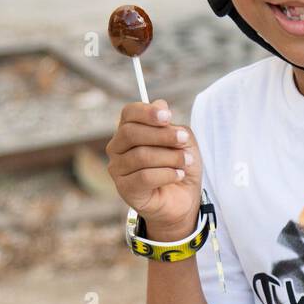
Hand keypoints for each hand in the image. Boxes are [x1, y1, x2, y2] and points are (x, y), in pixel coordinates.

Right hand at [106, 98, 203, 234]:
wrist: (183, 199)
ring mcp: (118, 169)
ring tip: (186, 162)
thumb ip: (171, 125)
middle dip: (163, 135)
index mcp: (129, 130)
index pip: (129, 113)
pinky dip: (167, 174)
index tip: (168, 116)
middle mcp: (117, 148)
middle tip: (184, 140)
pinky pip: (145, 176)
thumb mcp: (183, 142)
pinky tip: (179, 175)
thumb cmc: (179, 165)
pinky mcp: (125, 189)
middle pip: (132, 133)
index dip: (147, 112)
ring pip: (141, 156)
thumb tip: (159, 104)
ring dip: (170, 157)